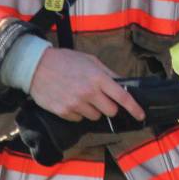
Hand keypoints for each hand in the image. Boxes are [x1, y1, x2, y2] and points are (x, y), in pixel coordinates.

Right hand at [28, 47, 144, 121]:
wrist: (37, 67)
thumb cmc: (65, 60)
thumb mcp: (90, 60)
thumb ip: (108, 73)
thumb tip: (122, 84)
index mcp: (98, 78)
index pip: (122, 97)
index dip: (134, 108)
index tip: (141, 115)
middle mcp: (89, 93)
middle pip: (110, 111)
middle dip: (109, 107)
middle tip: (101, 98)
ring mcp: (76, 104)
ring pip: (95, 116)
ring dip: (93, 109)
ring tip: (81, 96)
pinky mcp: (64, 112)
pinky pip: (79, 119)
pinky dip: (78, 112)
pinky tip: (71, 100)